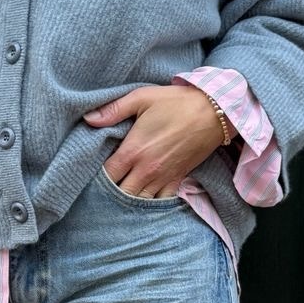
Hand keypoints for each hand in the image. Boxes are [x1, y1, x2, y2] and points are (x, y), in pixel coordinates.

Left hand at [84, 85, 231, 197]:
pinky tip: (144, 200)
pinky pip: (161, 201)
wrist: (215, 111)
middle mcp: (147, 169)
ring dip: (129, 202)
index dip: (96, 179)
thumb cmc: (176, 102)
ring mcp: (163, 177)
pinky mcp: (178, 179)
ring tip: (120, 198)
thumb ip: (113, 110)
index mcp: (133, 150)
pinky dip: (151, 204)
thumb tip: (88, 119)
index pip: (107, 176)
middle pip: (121, 194)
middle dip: (110, 194)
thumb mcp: (142, 98)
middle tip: (102, 190)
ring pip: (140, 202)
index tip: (91, 175)